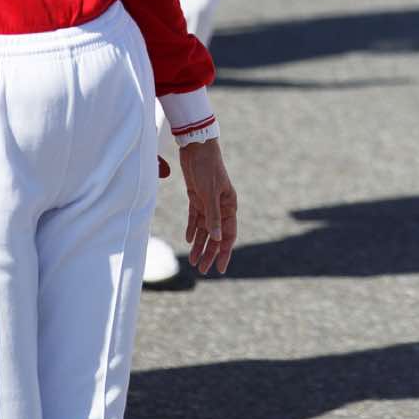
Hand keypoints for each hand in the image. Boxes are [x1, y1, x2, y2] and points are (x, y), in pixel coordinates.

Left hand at [177, 139, 236, 274]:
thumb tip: (217, 239)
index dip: (225, 252)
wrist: (197, 148)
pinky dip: (192, 229)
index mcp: (229, 206)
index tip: (221, 268)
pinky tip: (188, 240)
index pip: (229, 234)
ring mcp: (208, 202)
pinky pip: (195, 218)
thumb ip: (213, 216)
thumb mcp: (210, 194)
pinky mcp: (196, 197)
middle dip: (210, 253)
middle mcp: (220, 206)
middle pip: (216, 235)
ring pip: (205, 229)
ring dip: (199, 244)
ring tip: (192, 260)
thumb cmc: (208, 169)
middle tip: (202, 269)